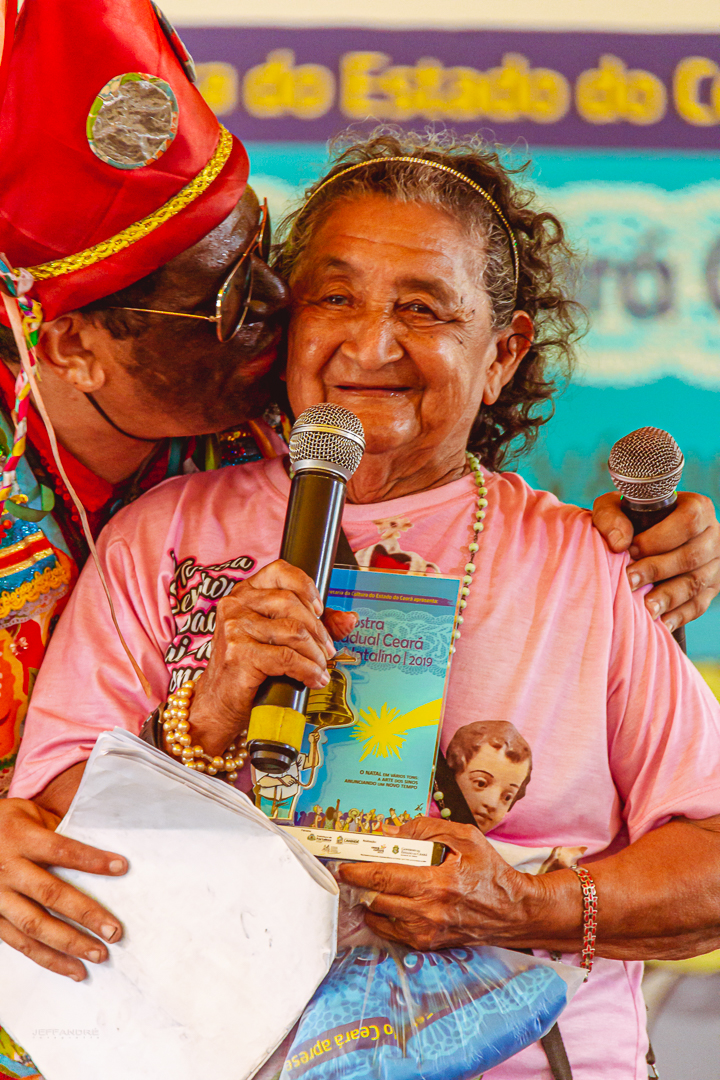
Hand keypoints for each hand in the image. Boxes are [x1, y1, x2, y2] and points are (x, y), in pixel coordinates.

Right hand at [0, 798, 126, 979]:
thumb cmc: (6, 823)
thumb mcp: (29, 814)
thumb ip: (59, 829)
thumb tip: (99, 849)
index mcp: (20, 838)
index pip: (61, 850)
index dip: (91, 860)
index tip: (121, 867)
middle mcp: (7, 869)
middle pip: (50, 894)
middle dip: (85, 914)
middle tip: (114, 931)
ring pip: (34, 925)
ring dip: (69, 944)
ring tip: (99, 955)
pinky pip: (20, 943)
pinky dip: (47, 959)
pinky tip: (72, 968)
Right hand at [188, 560, 355, 754]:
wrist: (218, 703)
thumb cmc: (248, 668)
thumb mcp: (278, 639)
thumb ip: (314, 624)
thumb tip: (350, 618)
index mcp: (244, 593)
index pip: (279, 571)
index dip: (306, 587)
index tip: (319, 609)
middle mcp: (235, 605)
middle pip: (292, 603)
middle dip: (318, 630)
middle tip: (328, 651)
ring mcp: (235, 628)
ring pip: (294, 631)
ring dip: (315, 654)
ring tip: (321, 667)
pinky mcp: (239, 654)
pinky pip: (287, 657)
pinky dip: (307, 670)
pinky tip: (313, 679)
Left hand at [338, 817, 537, 950]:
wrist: (513, 912)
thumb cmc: (490, 871)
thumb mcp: (464, 837)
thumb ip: (425, 829)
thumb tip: (390, 832)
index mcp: (437, 882)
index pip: (383, 876)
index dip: (357, 870)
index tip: (343, 863)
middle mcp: (428, 912)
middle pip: (376, 898)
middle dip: (359, 883)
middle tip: (352, 871)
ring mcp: (426, 932)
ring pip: (380, 917)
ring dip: (371, 900)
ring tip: (372, 885)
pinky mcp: (428, 944)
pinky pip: (391, 933)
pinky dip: (383, 917)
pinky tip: (388, 902)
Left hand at [593, 491, 719, 630]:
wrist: (641, 537)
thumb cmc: (629, 520)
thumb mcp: (616, 507)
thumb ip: (611, 516)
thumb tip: (619, 543)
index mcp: (697, 509)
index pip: (687, 522)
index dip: (659, 538)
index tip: (631, 550)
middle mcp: (712, 535)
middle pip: (691, 555)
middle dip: (657, 570)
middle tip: (629, 581)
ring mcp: (714, 564)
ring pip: (696, 582)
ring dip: (668, 597)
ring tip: (645, 608)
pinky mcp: (711, 588)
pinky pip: (699, 605)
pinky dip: (679, 615)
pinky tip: (660, 622)